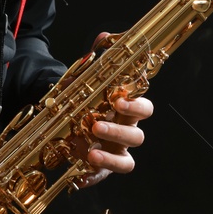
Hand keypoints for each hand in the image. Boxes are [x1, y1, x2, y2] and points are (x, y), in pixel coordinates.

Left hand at [74, 31, 154, 189]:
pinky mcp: (102, 169)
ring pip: (127, 161)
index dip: (136, 106)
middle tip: (95, 125)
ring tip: (90, 152)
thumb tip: (104, 36)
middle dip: (119, 132)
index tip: (120, 100)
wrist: (68, 119)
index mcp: (127, 110)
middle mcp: (126, 133)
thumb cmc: (88, 99)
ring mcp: (116, 152)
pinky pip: (103, 177)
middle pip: (137, 137)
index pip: (144, 108)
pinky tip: (78, 176)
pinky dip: (93, 178)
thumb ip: (98, 59)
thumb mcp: (89, 79)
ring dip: (110, 157)